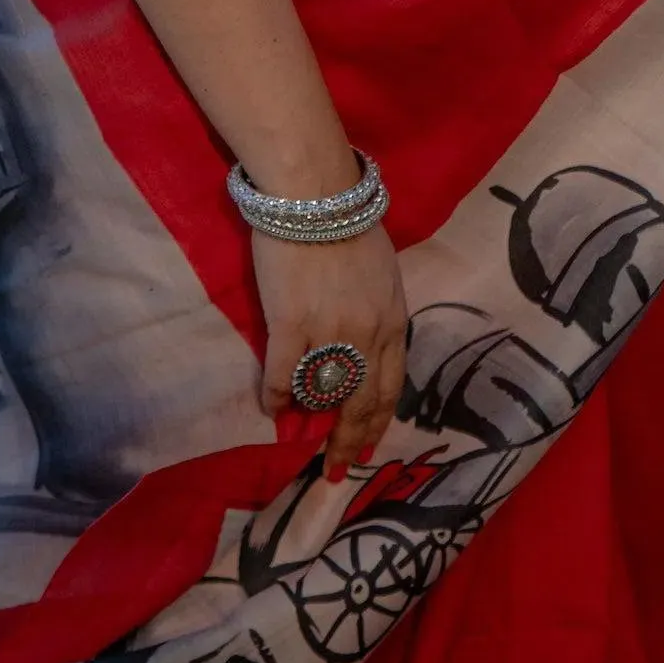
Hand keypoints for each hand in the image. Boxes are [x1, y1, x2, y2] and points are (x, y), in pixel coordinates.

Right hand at [252, 224, 408, 481]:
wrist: (314, 192)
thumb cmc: (347, 220)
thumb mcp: (382, 271)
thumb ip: (377, 311)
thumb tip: (362, 345)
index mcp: (394, 319)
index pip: (391, 386)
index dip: (377, 422)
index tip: (366, 446)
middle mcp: (368, 334)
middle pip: (361, 402)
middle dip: (348, 441)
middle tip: (336, 470)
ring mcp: (330, 332)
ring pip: (321, 394)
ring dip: (309, 424)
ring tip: (299, 444)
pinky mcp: (290, 324)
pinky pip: (281, 375)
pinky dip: (273, 397)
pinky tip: (269, 409)